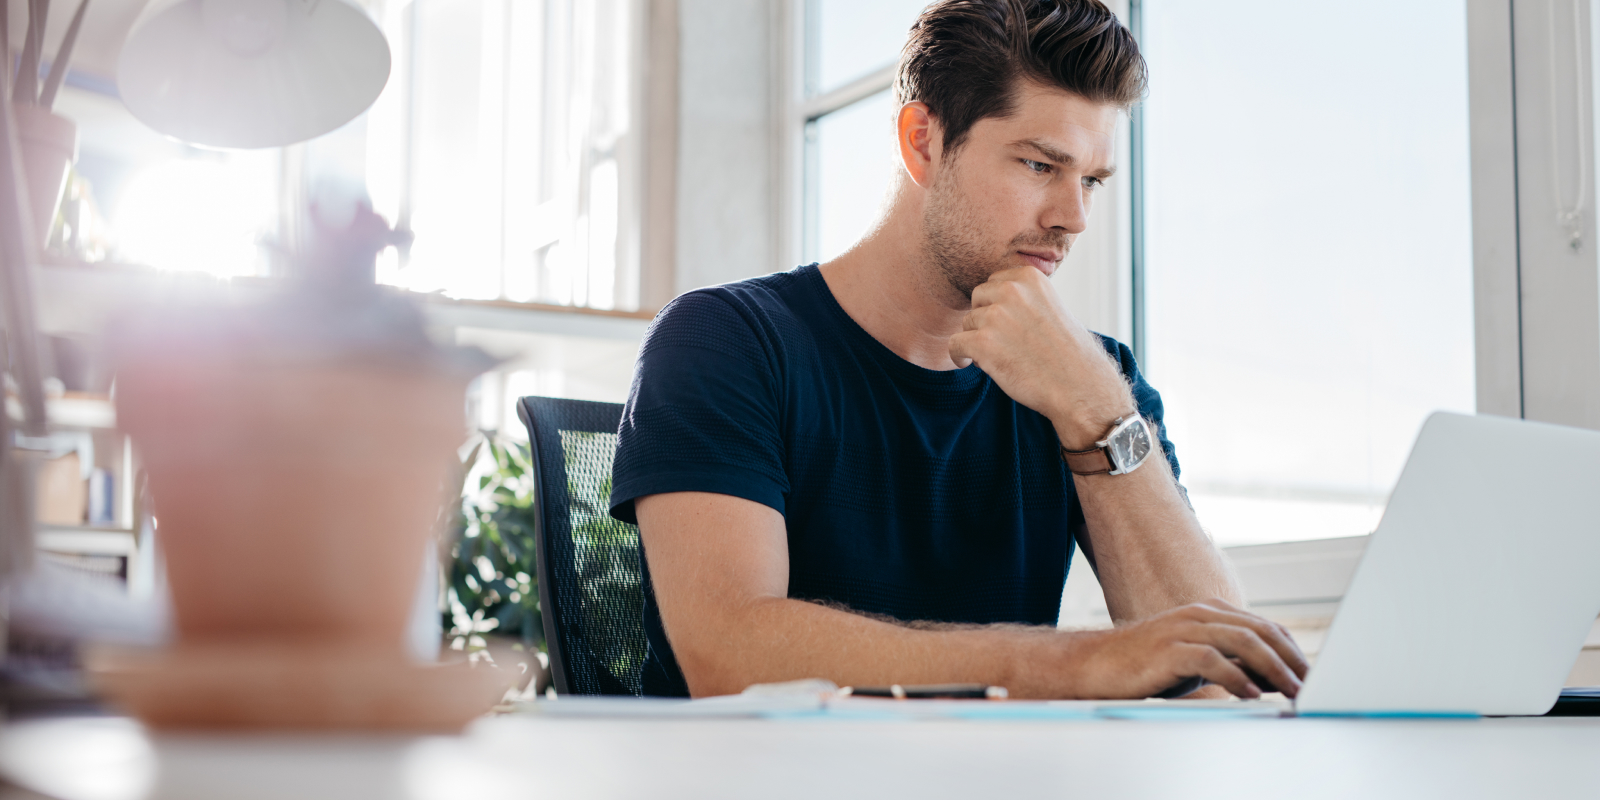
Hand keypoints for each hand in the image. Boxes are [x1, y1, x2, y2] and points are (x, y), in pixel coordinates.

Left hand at [947, 267, 1132, 447]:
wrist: (1079, 386)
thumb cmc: (1068, 352)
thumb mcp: (1051, 306)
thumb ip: (1024, 297)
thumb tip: (993, 297)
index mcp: (1029, 276)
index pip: (995, 282)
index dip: (998, 305)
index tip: (1008, 324)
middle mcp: (1011, 290)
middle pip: (977, 299)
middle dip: (984, 319)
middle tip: (1003, 341)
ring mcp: (996, 316)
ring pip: (967, 324)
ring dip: (978, 340)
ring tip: (1001, 356)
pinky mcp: (982, 343)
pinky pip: (955, 344)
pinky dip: (960, 356)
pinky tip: (971, 363)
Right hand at [1064, 598, 1308, 699]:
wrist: (1097, 665)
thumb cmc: (1149, 666)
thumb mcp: (1197, 661)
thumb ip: (1232, 662)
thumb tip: (1275, 677)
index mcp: (1209, 612)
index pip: (1264, 626)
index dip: (1292, 650)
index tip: (1311, 675)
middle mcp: (1199, 614)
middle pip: (1259, 630)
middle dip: (1290, 659)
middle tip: (1310, 685)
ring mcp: (1183, 629)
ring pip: (1241, 641)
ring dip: (1272, 668)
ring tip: (1291, 690)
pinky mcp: (1168, 650)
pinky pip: (1210, 660)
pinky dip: (1235, 677)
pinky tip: (1251, 694)